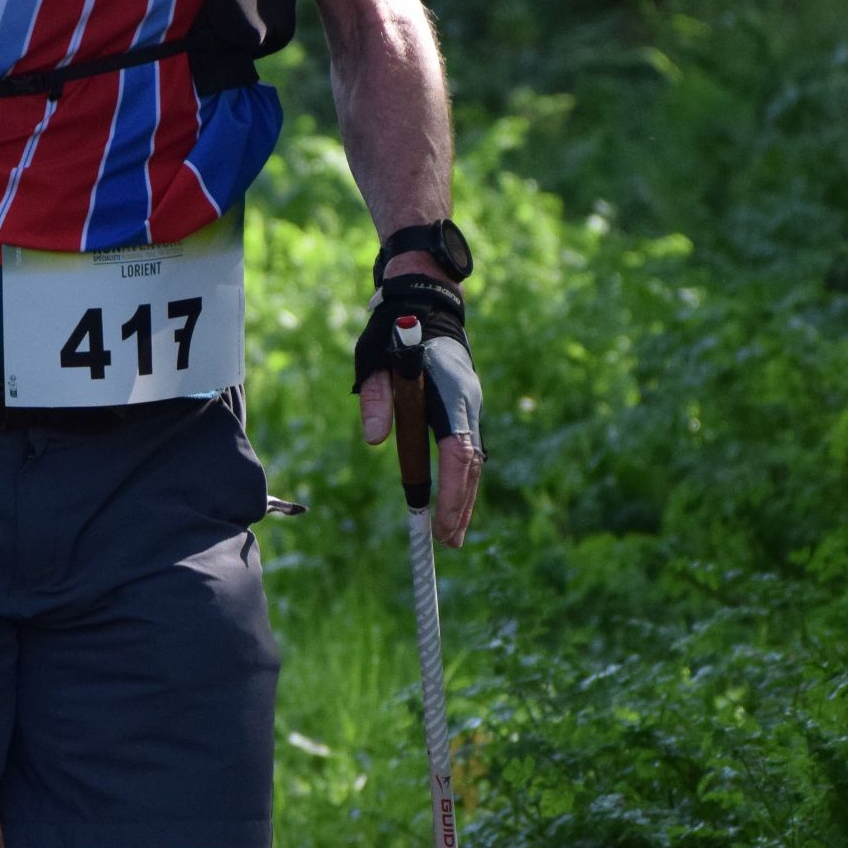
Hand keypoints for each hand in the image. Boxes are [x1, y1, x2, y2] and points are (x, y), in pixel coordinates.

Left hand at [355, 268, 483, 547]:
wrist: (423, 305)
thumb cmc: (393, 333)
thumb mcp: (374, 360)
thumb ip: (376, 397)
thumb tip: (374, 440)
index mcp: (450, 392)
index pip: (457, 450)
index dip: (453, 490)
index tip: (440, 522)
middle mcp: (468, 402)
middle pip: (472, 463)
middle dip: (462, 505)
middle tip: (448, 542)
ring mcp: (470, 406)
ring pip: (473, 461)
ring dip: (464, 499)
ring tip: (452, 536)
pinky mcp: (464, 409)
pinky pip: (467, 452)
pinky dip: (462, 481)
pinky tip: (453, 506)